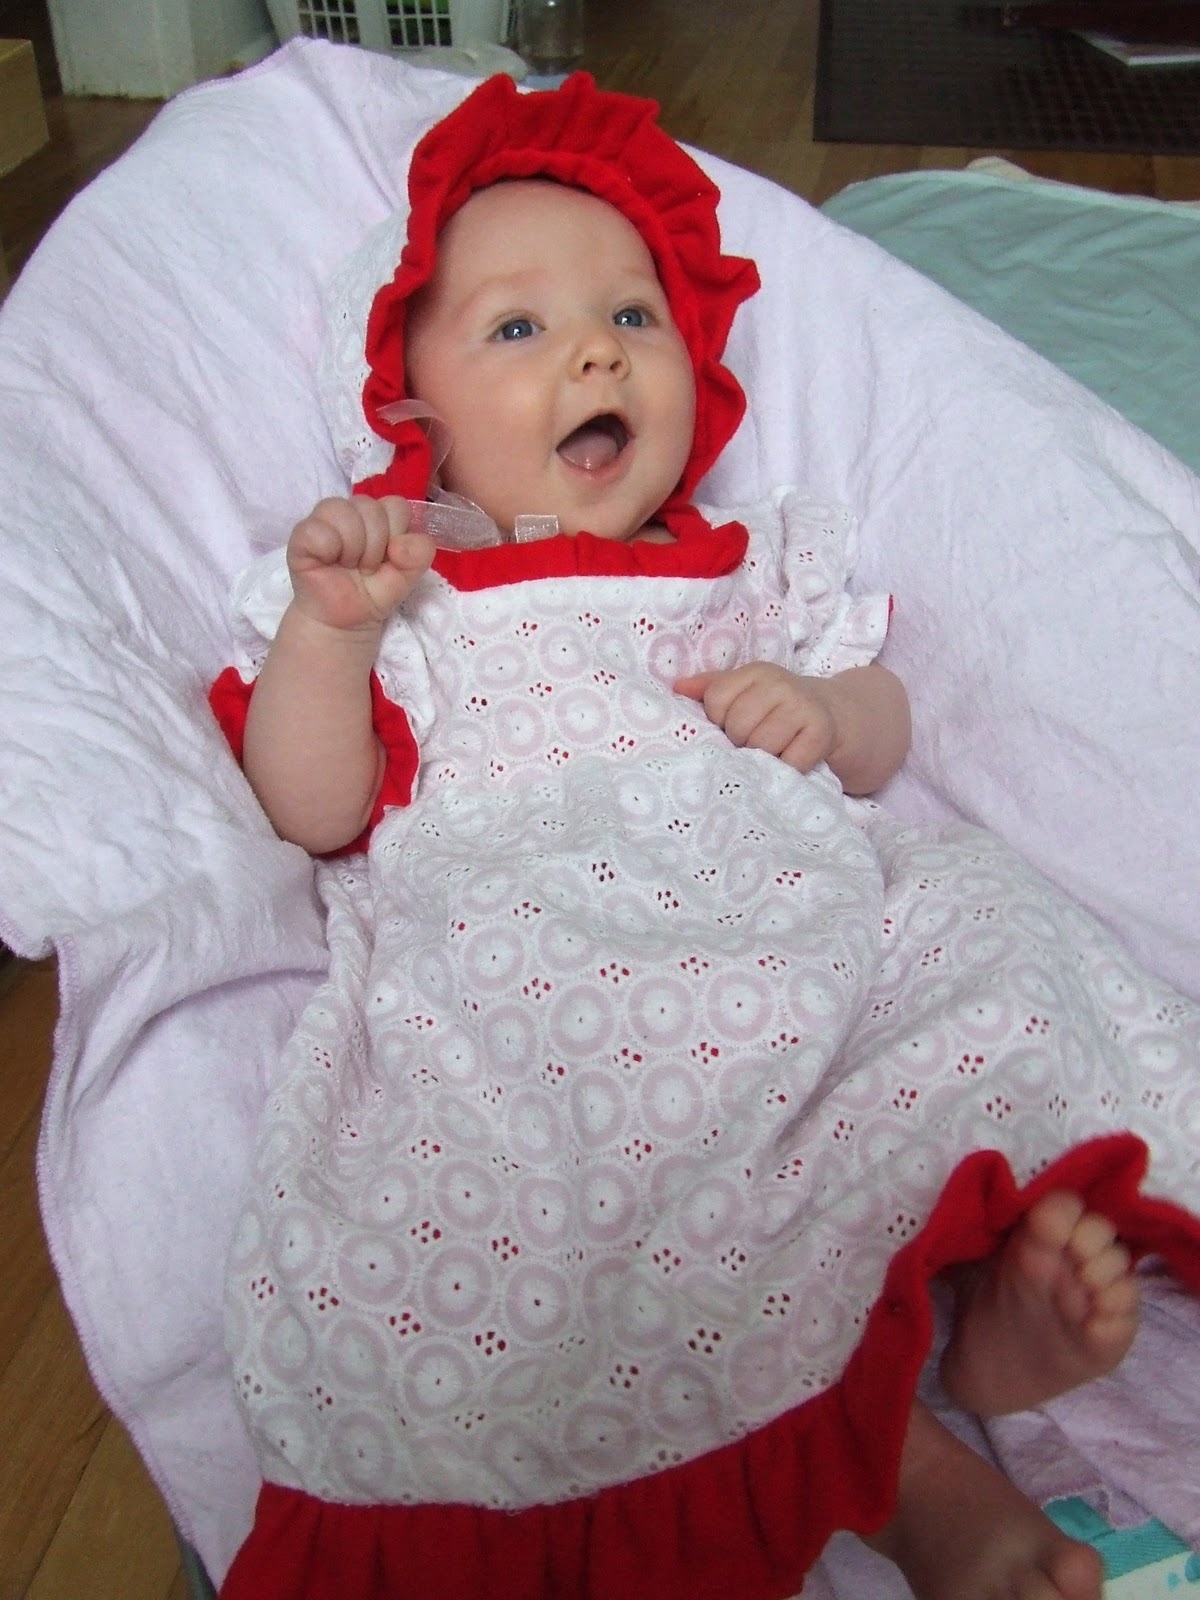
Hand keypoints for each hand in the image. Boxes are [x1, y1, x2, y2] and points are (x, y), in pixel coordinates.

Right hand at [286, 495, 434, 631]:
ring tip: (348, 565)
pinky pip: (316, 529)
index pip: (396, 505)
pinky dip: (326, 549)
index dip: (396, 534)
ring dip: (352, 548)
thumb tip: (399, 544)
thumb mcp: (408, 575)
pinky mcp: (301, 534)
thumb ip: (420, 554)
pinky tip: (327, 562)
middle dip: (375, 547)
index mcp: (380, 514)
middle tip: (366, 567)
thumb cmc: (375, 591)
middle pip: (371, 508)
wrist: (346, 621)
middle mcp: (353, 510)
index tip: (389, 558)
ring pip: (342, 512)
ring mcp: (325, 519)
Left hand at [674, 662, 839, 772]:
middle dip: (742, 743)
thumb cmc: (780, 709)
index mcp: (756, 672)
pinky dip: (787, 769)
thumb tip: (676, 688)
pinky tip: (792, 759)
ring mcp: (803, 706)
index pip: (715, 701)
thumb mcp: (748, 692)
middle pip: (737, 727)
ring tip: (775, 751)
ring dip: (765, 758)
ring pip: (761, 746)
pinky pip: (788, 762)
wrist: (838, 716)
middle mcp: (780, 684)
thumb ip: (711, 688)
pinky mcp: (822, 732)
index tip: (736, 725)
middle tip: (758, 742)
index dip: (720, 722)